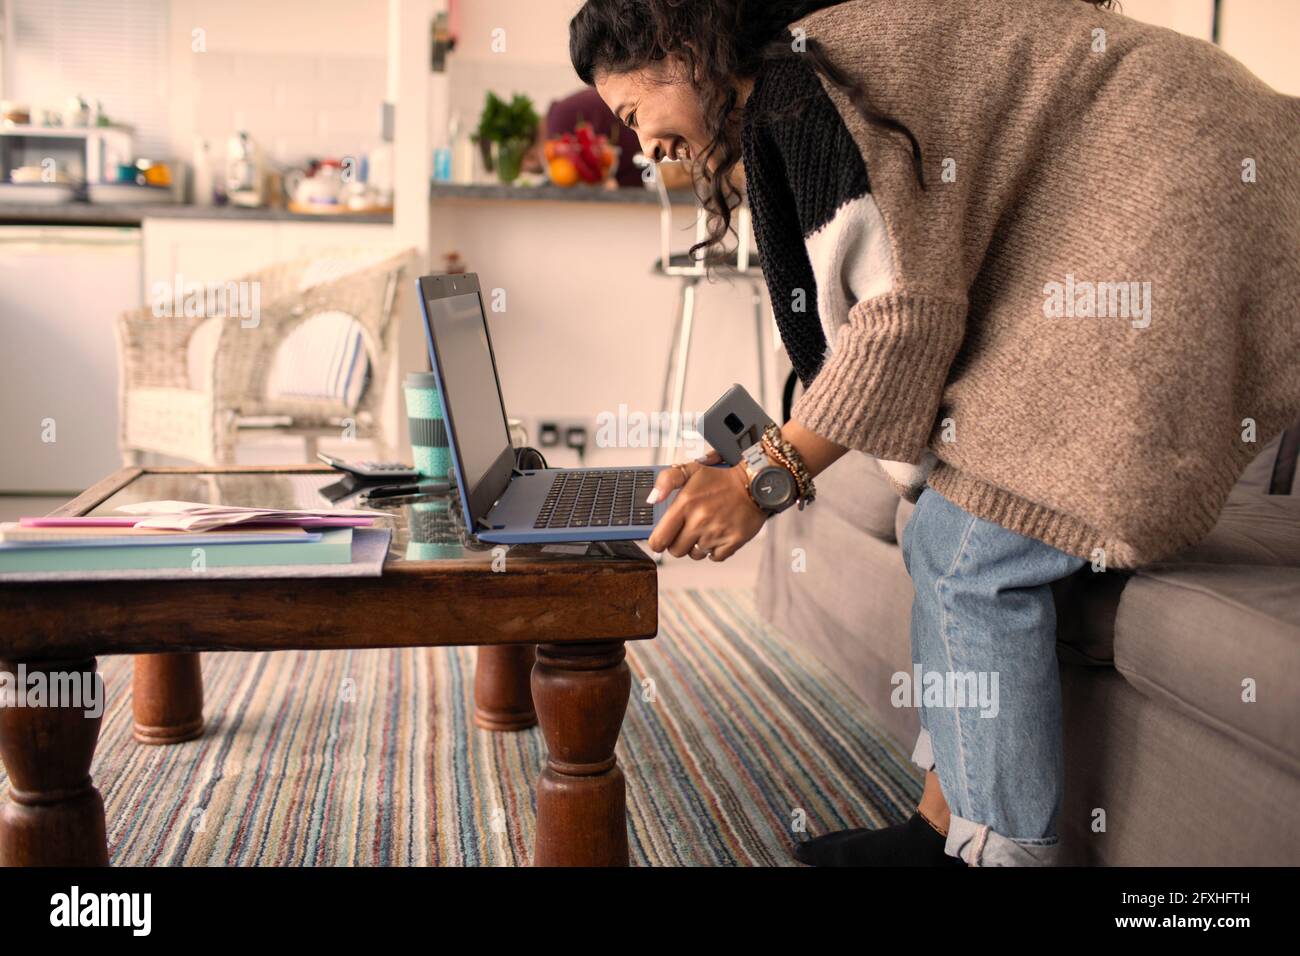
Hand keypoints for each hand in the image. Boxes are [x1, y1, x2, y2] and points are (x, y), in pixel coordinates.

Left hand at [646, 450, 768, 560]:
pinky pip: (715, 557)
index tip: (661, 539)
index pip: (659, 539)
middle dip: (677, 543)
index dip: (657, 541)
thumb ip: (666, 480)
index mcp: (685, 504)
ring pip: (695, 555)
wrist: (754, 482)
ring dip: (696, 546)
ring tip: (704, 530)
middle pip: (676, 551)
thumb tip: (652, 499)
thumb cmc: (722, 478)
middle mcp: (700, 521)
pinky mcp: (733, 542)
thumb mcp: (692, 470)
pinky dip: (714, 550)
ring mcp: (717, 533)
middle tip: (685, 531)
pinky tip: (717, 536)